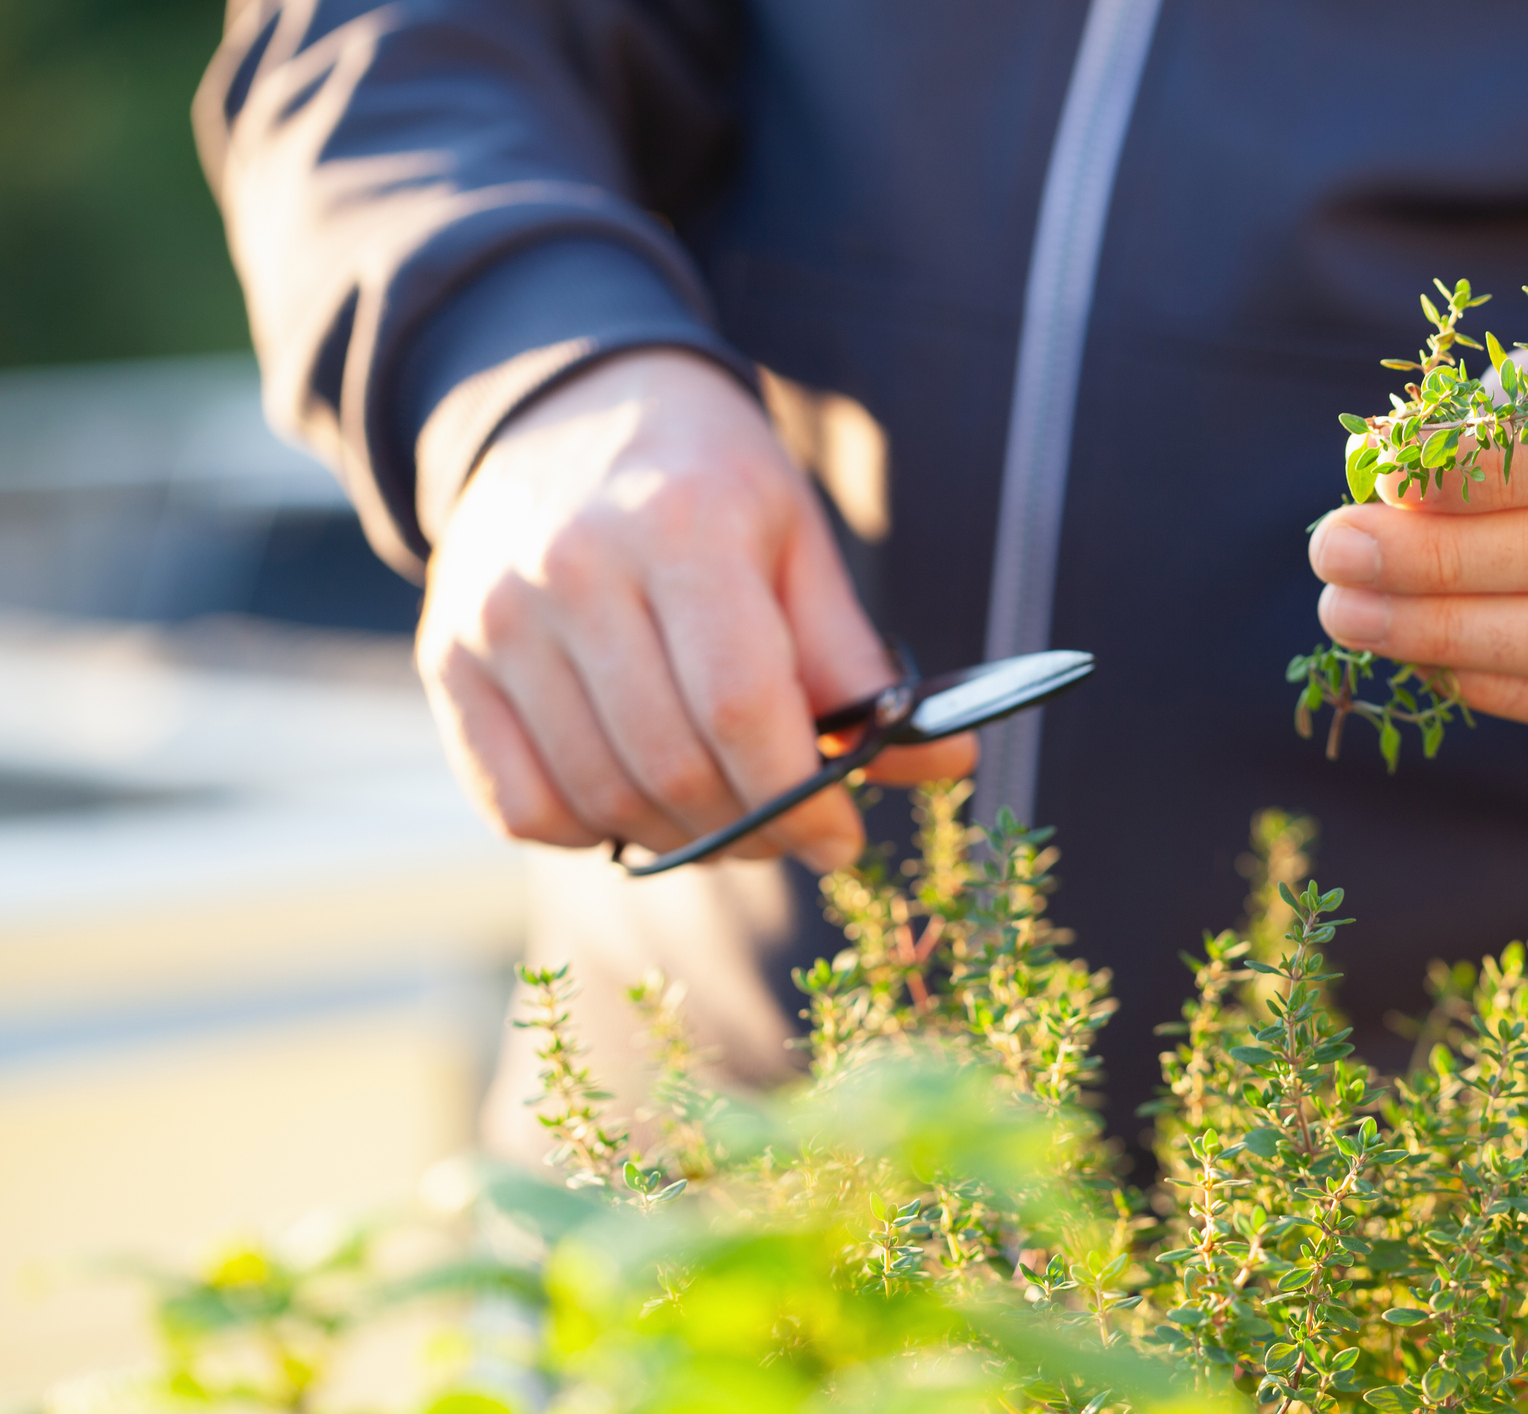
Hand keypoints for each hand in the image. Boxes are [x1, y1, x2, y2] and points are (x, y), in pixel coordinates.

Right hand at [417, 349, 973, 870]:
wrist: (564, 408)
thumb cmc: (706, 481)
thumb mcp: (797, 540)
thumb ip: (857, 660)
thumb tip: (949, 759)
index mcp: (681, 528)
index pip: (742, 709)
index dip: (802, 798)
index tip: (842, 839)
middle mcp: (572, 571)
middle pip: (673, 768)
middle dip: (753, 831)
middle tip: (792, 833)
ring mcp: (496, 621)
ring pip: (599, 797)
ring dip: (680, 841)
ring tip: (727, 817)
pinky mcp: (446, 662)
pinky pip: (521, 805)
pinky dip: (590, 831)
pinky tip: (636, 800)